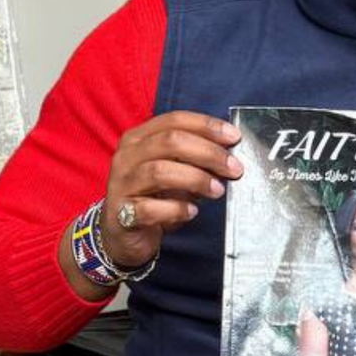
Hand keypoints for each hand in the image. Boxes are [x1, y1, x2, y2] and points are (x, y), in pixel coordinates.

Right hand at [91, 111, 242, 274]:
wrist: (122, 234)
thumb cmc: (152, 198)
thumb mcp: (173, 172)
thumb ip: (194, 161)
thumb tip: (229, 157)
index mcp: (138, 138)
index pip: (174, 121)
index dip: (206, 126)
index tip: (234, 137)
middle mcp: (127, 156)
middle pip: (170, 142)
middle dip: (208, 153)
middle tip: (234, 168)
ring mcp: (122, 184)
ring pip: (160, 172)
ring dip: (196, 179)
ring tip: (217, 191)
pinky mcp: (122, 213)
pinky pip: (151, 208)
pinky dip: (176, 209)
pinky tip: (191, 212)